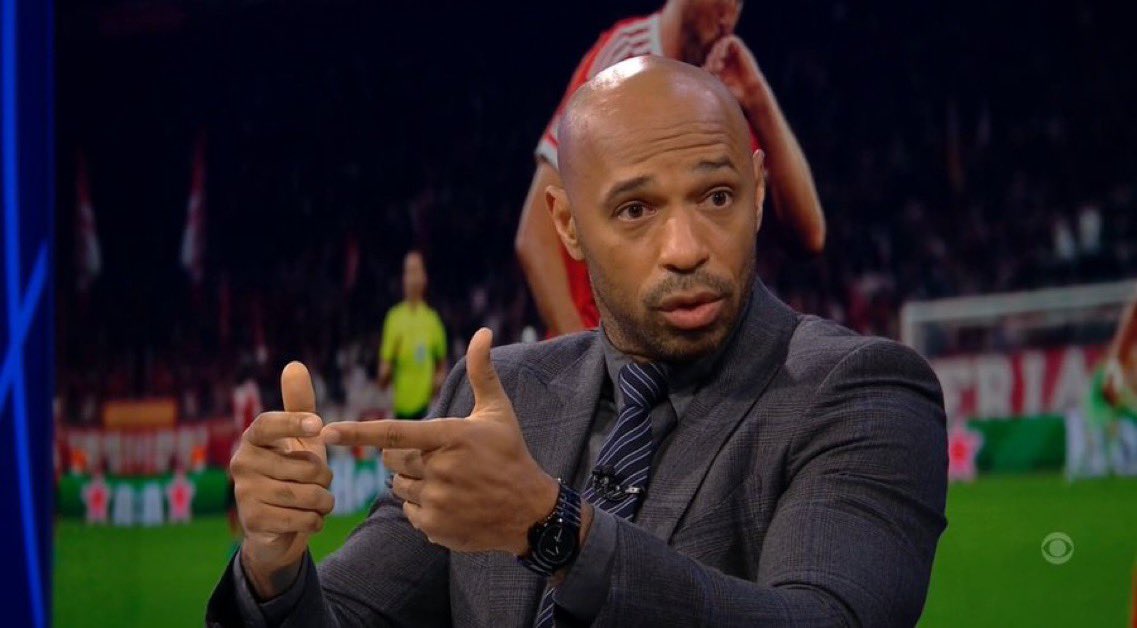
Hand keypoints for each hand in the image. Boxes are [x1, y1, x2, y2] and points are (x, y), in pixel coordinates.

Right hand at [232, 362, 333, 595]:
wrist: (277, 525)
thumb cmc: (292, 471)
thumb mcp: (300, 438)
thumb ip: (299, 403)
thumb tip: (294, 365)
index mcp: (253, 438)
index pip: (268, 424)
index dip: (293, 422)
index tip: (318, 425)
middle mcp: (241, 463)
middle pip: (305, 468)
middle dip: (326, 479)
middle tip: (319, 483)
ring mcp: (244, 493)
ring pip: (307, 495)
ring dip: (325, 501)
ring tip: (320, 501)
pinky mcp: (253, 521)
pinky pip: (303, 519)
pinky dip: (316, 521)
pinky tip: (310, 519)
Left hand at [323, 328, 558, 554]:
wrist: (530, 512)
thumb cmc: (510, 454)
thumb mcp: (498, 412)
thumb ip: (482, 372)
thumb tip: (483, 331)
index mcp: (450, 437)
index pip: (394, 433)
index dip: (358, 432)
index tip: (327, 431)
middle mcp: (440, 469)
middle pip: (392, 460)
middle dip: (407, 457)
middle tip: (438, 459)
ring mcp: (436, 500)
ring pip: (399, 487)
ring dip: (415, 483)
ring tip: (448, 482)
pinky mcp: (434, 526)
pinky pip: (409, 512)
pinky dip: (423, 506)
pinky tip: (451, 503)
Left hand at [703, 35, 767, 111]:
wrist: (749, 92)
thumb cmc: (733, 92)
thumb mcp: (717, 83)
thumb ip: (710, 74)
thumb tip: (701, 66)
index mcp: (722, 66)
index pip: (710, 58)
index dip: (707, 63)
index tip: (707, 73)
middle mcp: (728, 58)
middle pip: (713, 51)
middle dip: (711, 60)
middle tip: (713, 71)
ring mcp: (734, 53)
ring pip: (720, 44)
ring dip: (716, 53)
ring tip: (718, 66)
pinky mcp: (741, 49)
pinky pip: (730, 39)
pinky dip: (724, 46)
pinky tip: (723, 57)